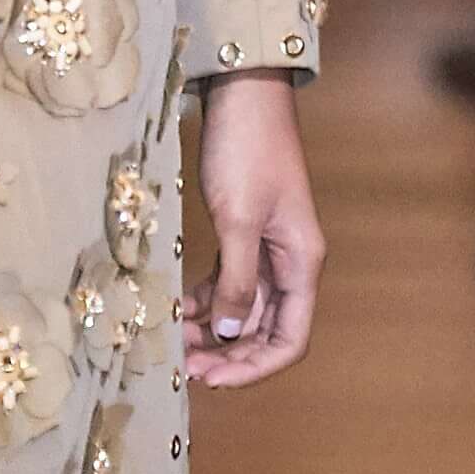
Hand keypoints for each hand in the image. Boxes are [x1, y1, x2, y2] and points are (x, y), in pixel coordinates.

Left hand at [179, 73, 322, 387]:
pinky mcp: (243, 233)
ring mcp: (267, 249)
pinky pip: (227, 281)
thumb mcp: (238, 219)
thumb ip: (235, 279)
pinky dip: (205, 300)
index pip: (290, 339)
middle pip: (264, 330)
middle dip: (228, 354)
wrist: (243, 94)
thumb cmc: (247, 150)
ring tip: (173, 344)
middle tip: (184, 369)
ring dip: (212, 330)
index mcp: (301, 263)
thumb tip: (229, 333)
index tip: (213, 379)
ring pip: (242, 308)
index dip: (255, 367)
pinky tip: (176, 310)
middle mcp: (290, 262)